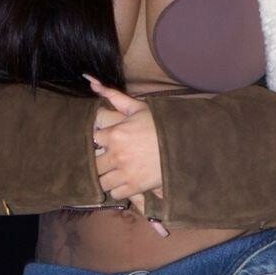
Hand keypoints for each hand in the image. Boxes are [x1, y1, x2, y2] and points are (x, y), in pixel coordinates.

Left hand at [85, 77, 167, 235]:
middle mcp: (116, 155)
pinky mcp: (135, 187)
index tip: (104, 142)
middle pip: (94, 165)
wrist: (184, 144)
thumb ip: (113, 96)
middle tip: (109, 160)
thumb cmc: (161, 124)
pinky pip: (115, 193)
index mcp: (115, 134)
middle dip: (99, 162)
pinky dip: (117, 189)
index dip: (98, 141)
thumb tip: (91, 82)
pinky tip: (124, 182)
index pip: (92, 140)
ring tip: (114, 173)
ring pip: (101, 181)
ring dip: (106, 177)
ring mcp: (125, 173)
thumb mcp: (138, 107)